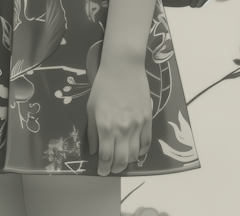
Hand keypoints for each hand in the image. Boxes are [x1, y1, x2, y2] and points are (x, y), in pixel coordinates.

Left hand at [86, 57, 152, 175]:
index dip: (103, 168)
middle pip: (121, 159)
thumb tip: (95, 150)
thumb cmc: (103, 85)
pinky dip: (142, 151)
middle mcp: (122, 129)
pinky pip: (147, 142)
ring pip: (135, 154)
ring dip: (128, 162)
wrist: (123, 67)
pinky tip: (137, 152)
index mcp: (105, 126)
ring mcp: (137, 124)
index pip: (106, 156)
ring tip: (123, 161)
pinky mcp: (147, 118)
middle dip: (115, 168)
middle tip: (112, 169)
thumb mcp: (91, 108)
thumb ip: (92, 131)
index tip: (101, 171)